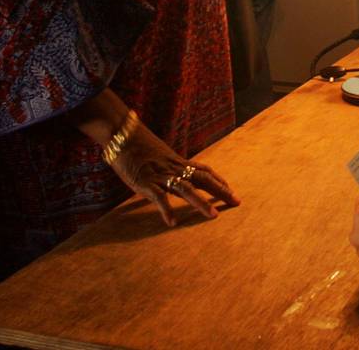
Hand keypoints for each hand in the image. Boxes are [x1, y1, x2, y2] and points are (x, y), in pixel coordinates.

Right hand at [107, 118, 239, 226]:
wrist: (122, 135)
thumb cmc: (138, 146)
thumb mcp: (159, 156)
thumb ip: (168, 166)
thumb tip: (174, 175)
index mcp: (178, 162)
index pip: (204, 171)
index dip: (219, 180)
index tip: (231, 190)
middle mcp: (174, 168)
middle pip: (203, 179)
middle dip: (221, 191)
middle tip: (236, 202)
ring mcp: (161, 175)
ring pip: (186, 189)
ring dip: (201, 203)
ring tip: (214, 215)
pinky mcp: (145, 182)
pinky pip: (158, 197)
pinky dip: (166, 210)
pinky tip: (172, 222)